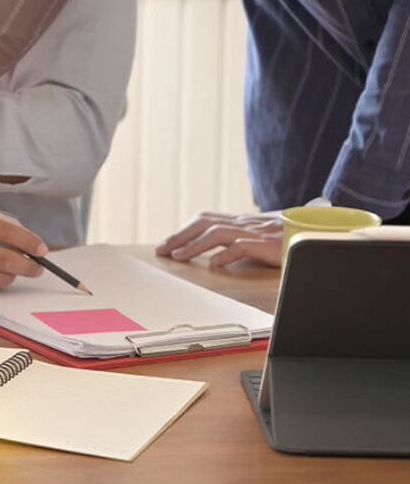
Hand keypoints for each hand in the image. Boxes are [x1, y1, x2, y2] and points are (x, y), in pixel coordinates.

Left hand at [155, 211, 283, 266]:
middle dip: (180, 235)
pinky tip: (213, 264)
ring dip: (194, 246)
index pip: (206, 219)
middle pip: (204, 222)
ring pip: (216, 233)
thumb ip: (241, 241)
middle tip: (161, 249)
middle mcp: (245, 222)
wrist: (322, 233)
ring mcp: (255, 232)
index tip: (168, 243)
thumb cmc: (292, 237)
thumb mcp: (262, 236)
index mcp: (242, 221)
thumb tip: (217, 254)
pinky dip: (225, 254)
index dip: (185, 229)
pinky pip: (242, 246)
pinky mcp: (267, 244)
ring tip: (178, 257)